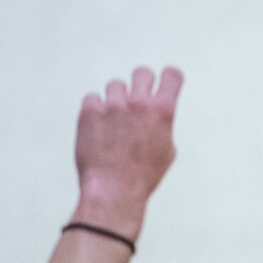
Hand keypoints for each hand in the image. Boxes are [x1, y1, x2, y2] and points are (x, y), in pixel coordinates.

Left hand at [72, 66, 183, 238]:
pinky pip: (93, 99)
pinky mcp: (90, 111)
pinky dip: (96, 111)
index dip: (170, 79)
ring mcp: (113, 105)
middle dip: (142, 84)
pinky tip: (99, 131)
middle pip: (142, 73)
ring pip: (116, 86)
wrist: (114, 190)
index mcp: (163, 112)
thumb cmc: (144, 176)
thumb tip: (155, 114)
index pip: (172, 75)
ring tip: (115, 126)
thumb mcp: (167, 151)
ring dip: (116, 100)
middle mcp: (139, 103)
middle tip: (137, 103)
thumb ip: (163, 125)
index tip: (165, 85)